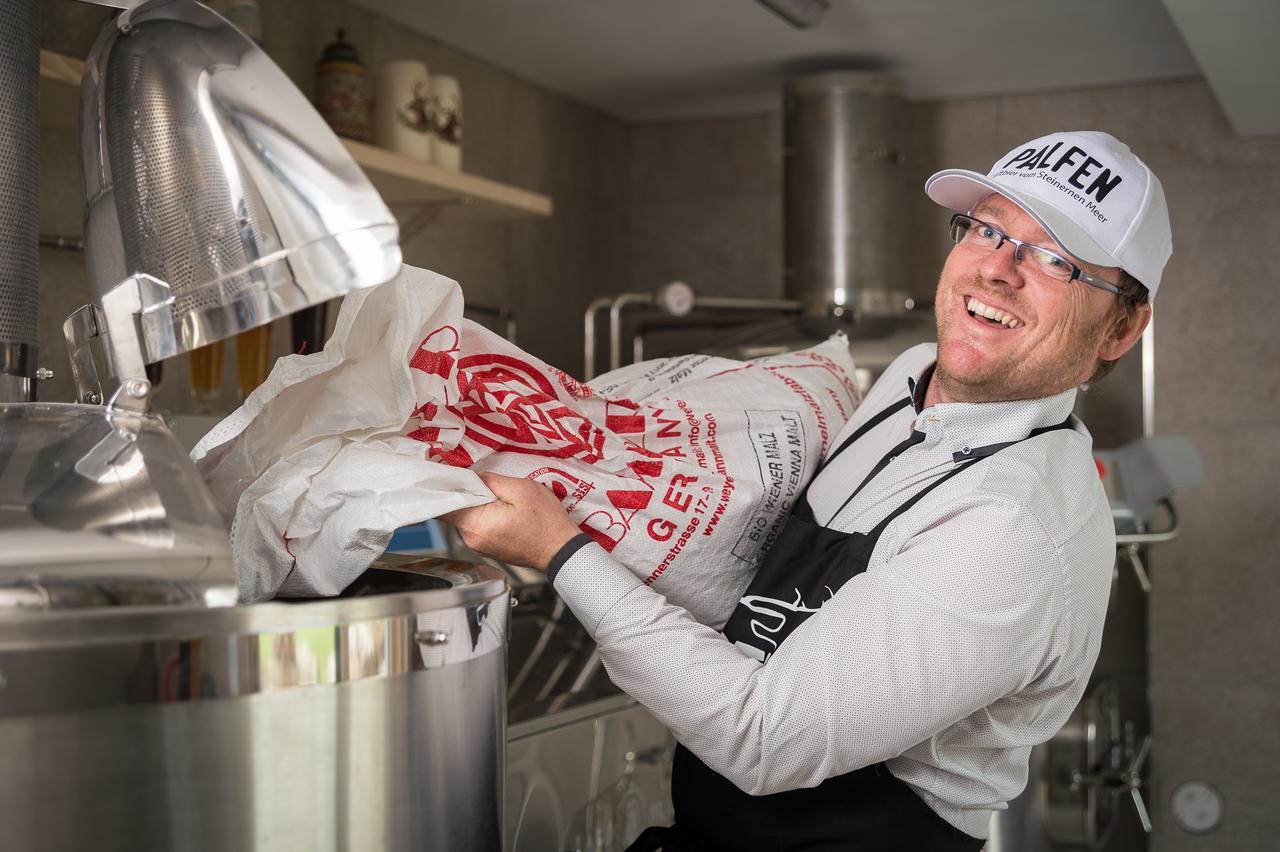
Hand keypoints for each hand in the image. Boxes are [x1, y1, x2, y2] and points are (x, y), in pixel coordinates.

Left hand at [441, 472, 581, 570]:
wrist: (561, 550)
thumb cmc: (546, 523)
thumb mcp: (521, 489)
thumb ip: (490, 480)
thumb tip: (471, 477)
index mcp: (476, 524)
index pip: (442, 505)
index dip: (443, 487)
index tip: (449, 475)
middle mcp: (471, 538)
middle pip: (455, 509)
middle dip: (468, 493)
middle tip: (491, 485)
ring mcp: (478, 545)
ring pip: (467, 516)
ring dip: (479, 504)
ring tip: (504, 500)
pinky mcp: (487, 548)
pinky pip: (478, 525)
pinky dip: (486, 515)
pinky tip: (506, 511)